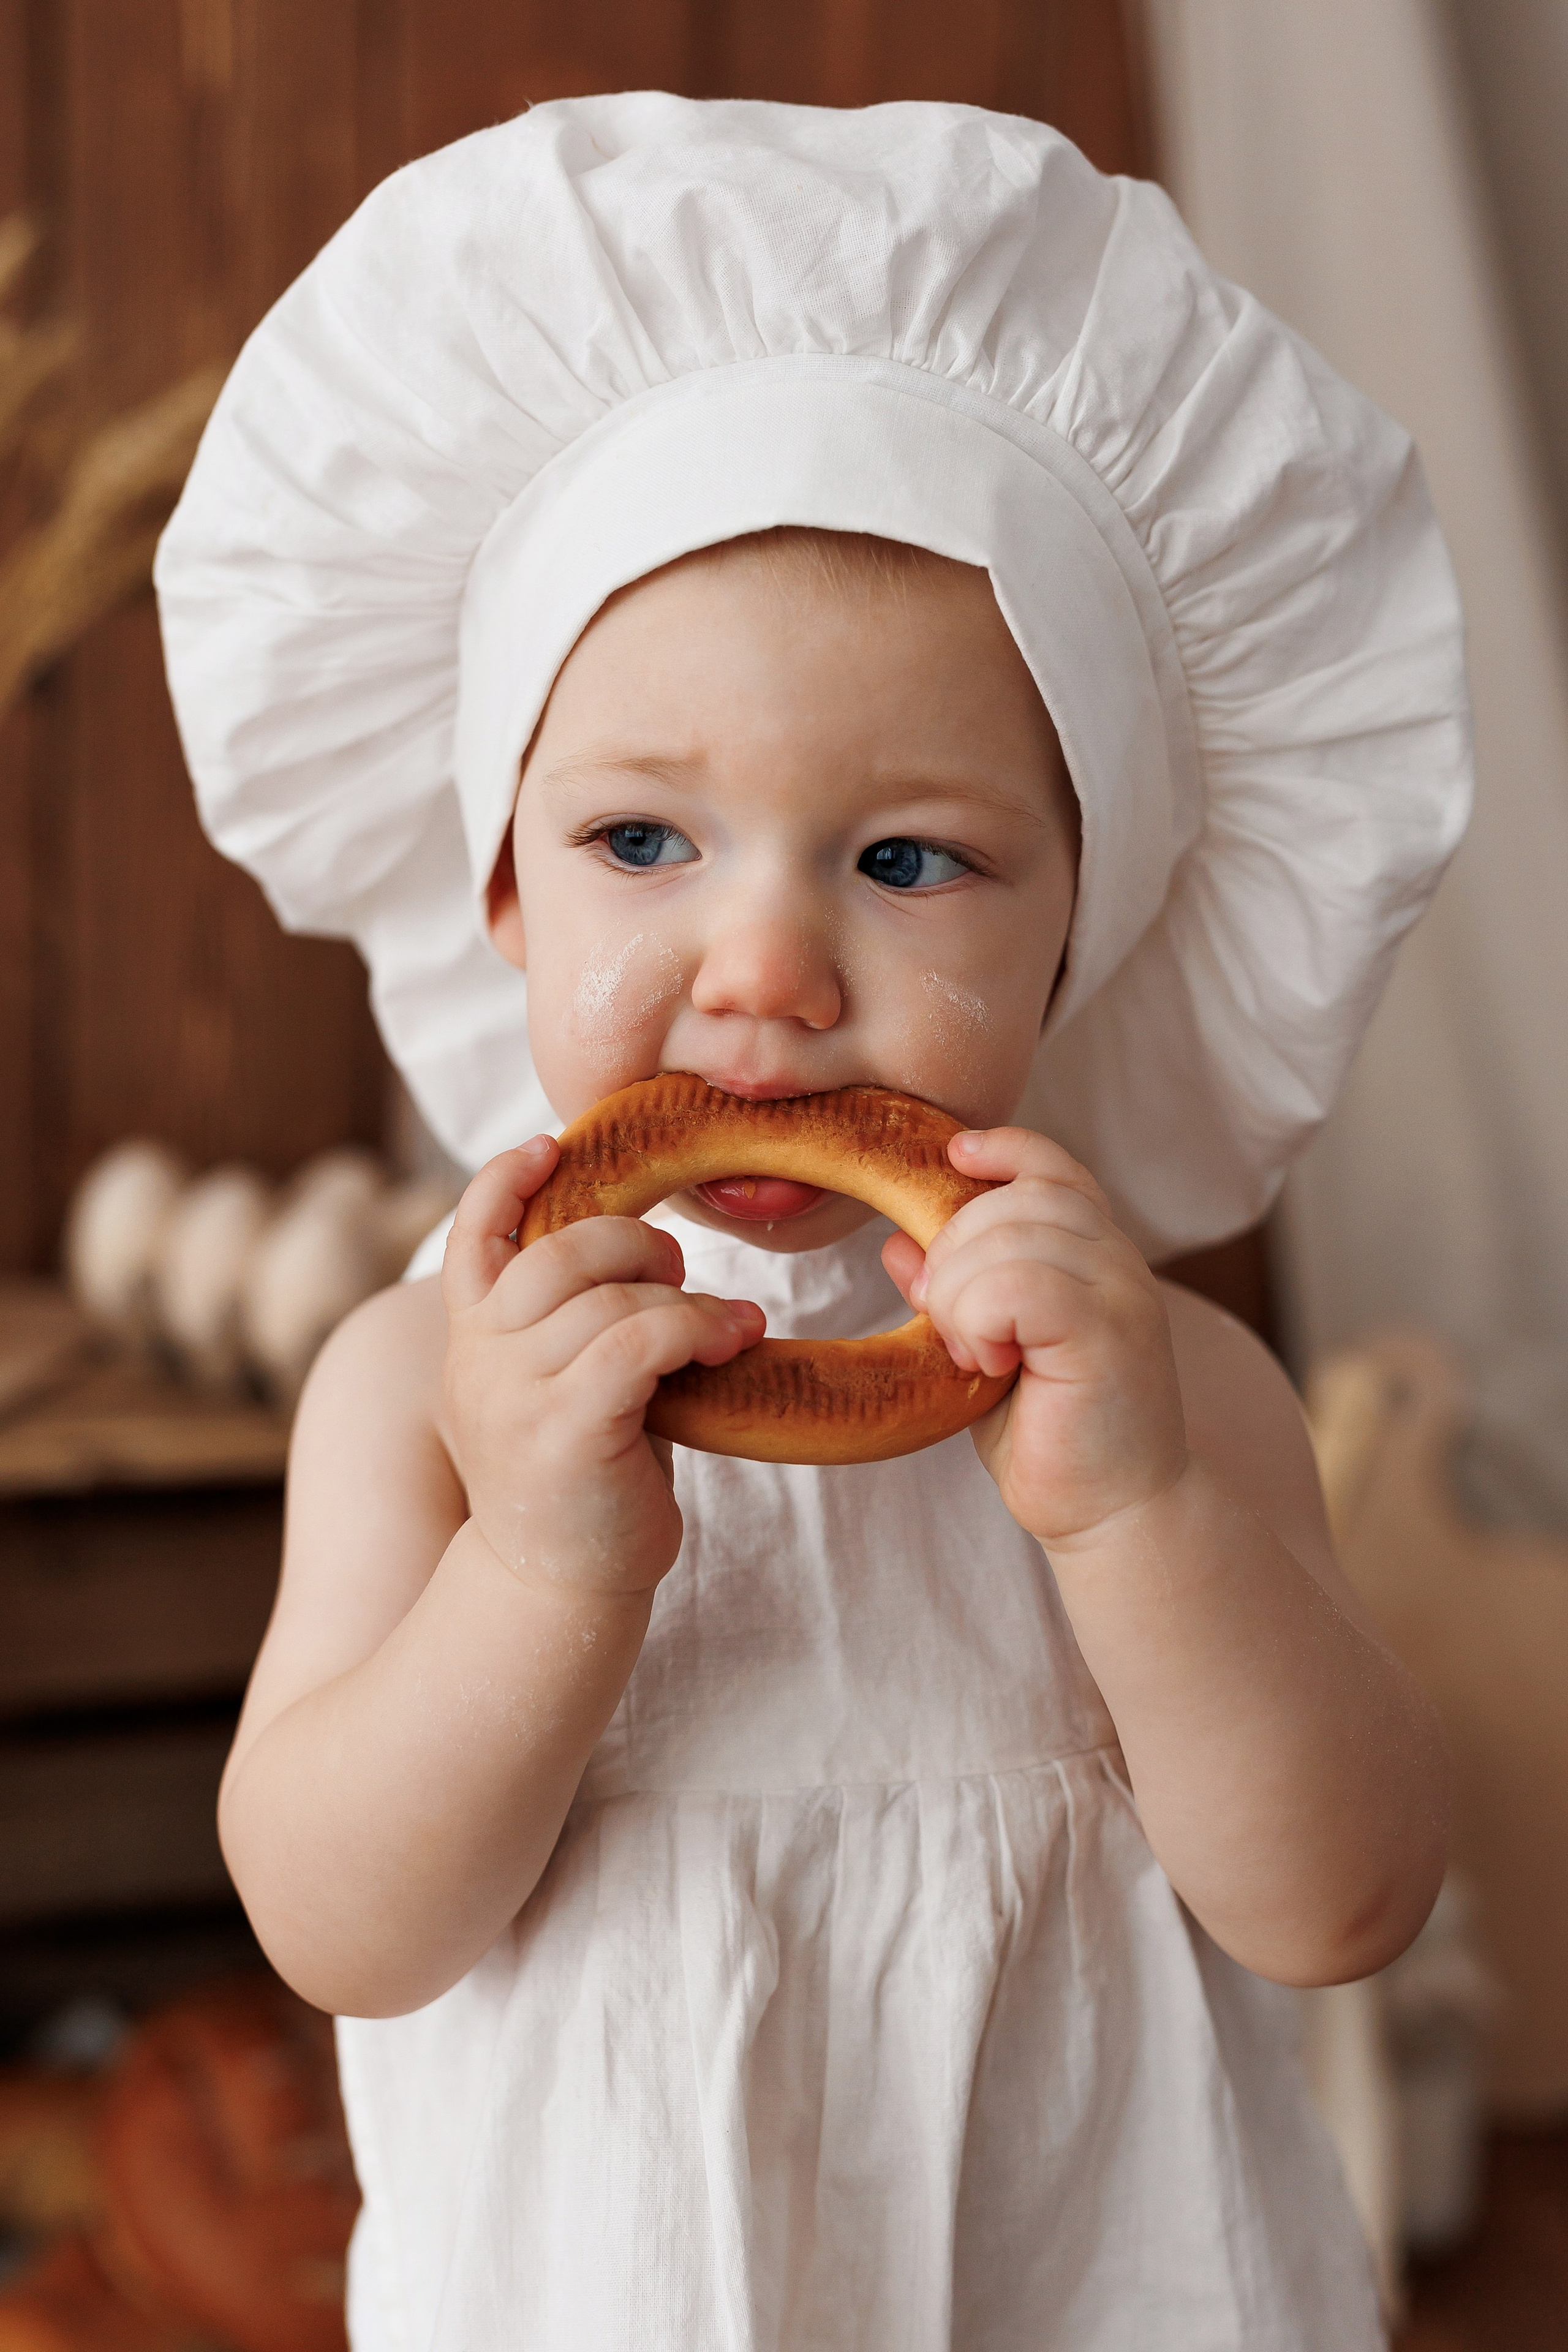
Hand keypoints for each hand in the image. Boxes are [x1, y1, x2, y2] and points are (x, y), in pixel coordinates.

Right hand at [441, 1139, 763, 1596]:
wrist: (560, 1591)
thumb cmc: (579, 1482)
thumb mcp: (555, 1388)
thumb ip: (565, 1324)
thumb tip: (639, 1250)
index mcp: (470, 1342)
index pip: (470, 1236)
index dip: (505, 1181)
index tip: (549, 1146)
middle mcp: (480, 1361)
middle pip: (557, 1252)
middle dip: (631, 1243)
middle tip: (681, 1271)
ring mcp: (516, 1396)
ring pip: (610, 1297)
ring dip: (685, 1298)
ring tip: (726, 1324)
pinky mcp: (568, 1430)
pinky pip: (638, 1340)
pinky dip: (695, 1326)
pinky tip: (730, 1341)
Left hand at [882, 1128, 1187, 1549]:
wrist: (1115, 1516)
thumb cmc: (1051, 1439)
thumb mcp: (988, 1353)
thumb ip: (955, 1294)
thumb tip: (897, 1243)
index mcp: (1097, 1256)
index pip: (1054, 1168)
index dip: (1005, 1151)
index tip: (954, 1157)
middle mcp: (1119, 1261)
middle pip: (1015, 1198)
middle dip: (954, 1251)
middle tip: (950, 1325)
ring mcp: (1120, 1292)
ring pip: (1007, 1236)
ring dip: (960, 1294)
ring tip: (973, 1353)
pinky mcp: (1107, 1332)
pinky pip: (1017, 1282)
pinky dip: (980, 1317)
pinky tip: (989, 1362)